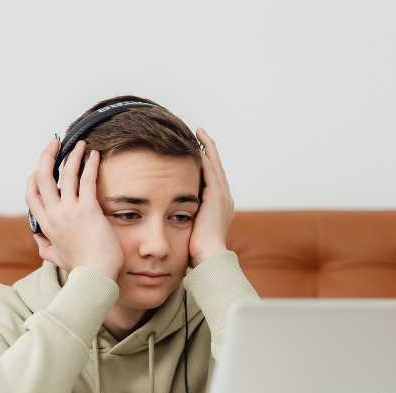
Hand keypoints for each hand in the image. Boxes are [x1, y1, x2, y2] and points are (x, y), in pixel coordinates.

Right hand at [25, 137, 122, 279]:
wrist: (93, 278)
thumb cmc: (79, 269)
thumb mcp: (54, 257)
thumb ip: (44, 245)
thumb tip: (38, 239)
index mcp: (45, 225)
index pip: (32, 194)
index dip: (34, 176)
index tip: (42, 166)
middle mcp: (53, 215)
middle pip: (42, 177)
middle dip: (46, 156)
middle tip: (54, 143)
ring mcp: (69, 212)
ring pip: (65, 174)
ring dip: (72, 155)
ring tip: (80, 143)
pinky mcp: (88, 210)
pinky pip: (86, 180)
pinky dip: (89, 164)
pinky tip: (94, 155)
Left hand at [188, 128, 234, 266]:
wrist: (209, 257)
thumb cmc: (196, 251)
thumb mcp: (190, 231)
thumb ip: (184, 220)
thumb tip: (171, 218)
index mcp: (219, 207)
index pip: (212, 179)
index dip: (205, 163)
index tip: (197, 151)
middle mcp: (224, 198)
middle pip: (216, 167)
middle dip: (208, 150)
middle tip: (200, 134)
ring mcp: (222, 196)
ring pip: (214, 165)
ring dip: (207, 147)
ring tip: (199, 133)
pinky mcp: (216, 196)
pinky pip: (211, 170)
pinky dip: (205, 156)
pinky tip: (197, 145)